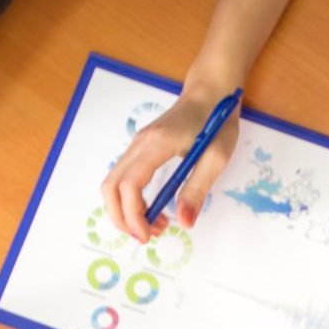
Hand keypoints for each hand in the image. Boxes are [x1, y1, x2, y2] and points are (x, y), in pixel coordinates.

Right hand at [99, 89, 241, 242]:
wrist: (210, 92)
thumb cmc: (217, 121)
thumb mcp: (216, 158)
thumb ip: (197, 190)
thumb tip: (184, 222)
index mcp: (157, 145)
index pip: (131, 186)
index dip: (134, 215)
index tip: (150, 234)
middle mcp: (139, 144)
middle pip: (111, 187)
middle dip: (122, 218)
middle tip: (147, 236)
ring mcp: (136, 145)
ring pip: (112, 183)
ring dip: (124, 210)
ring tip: (153, 224)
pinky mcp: (139, 148)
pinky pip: (121, 177)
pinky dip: (127, 199)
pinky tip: (150, 208)